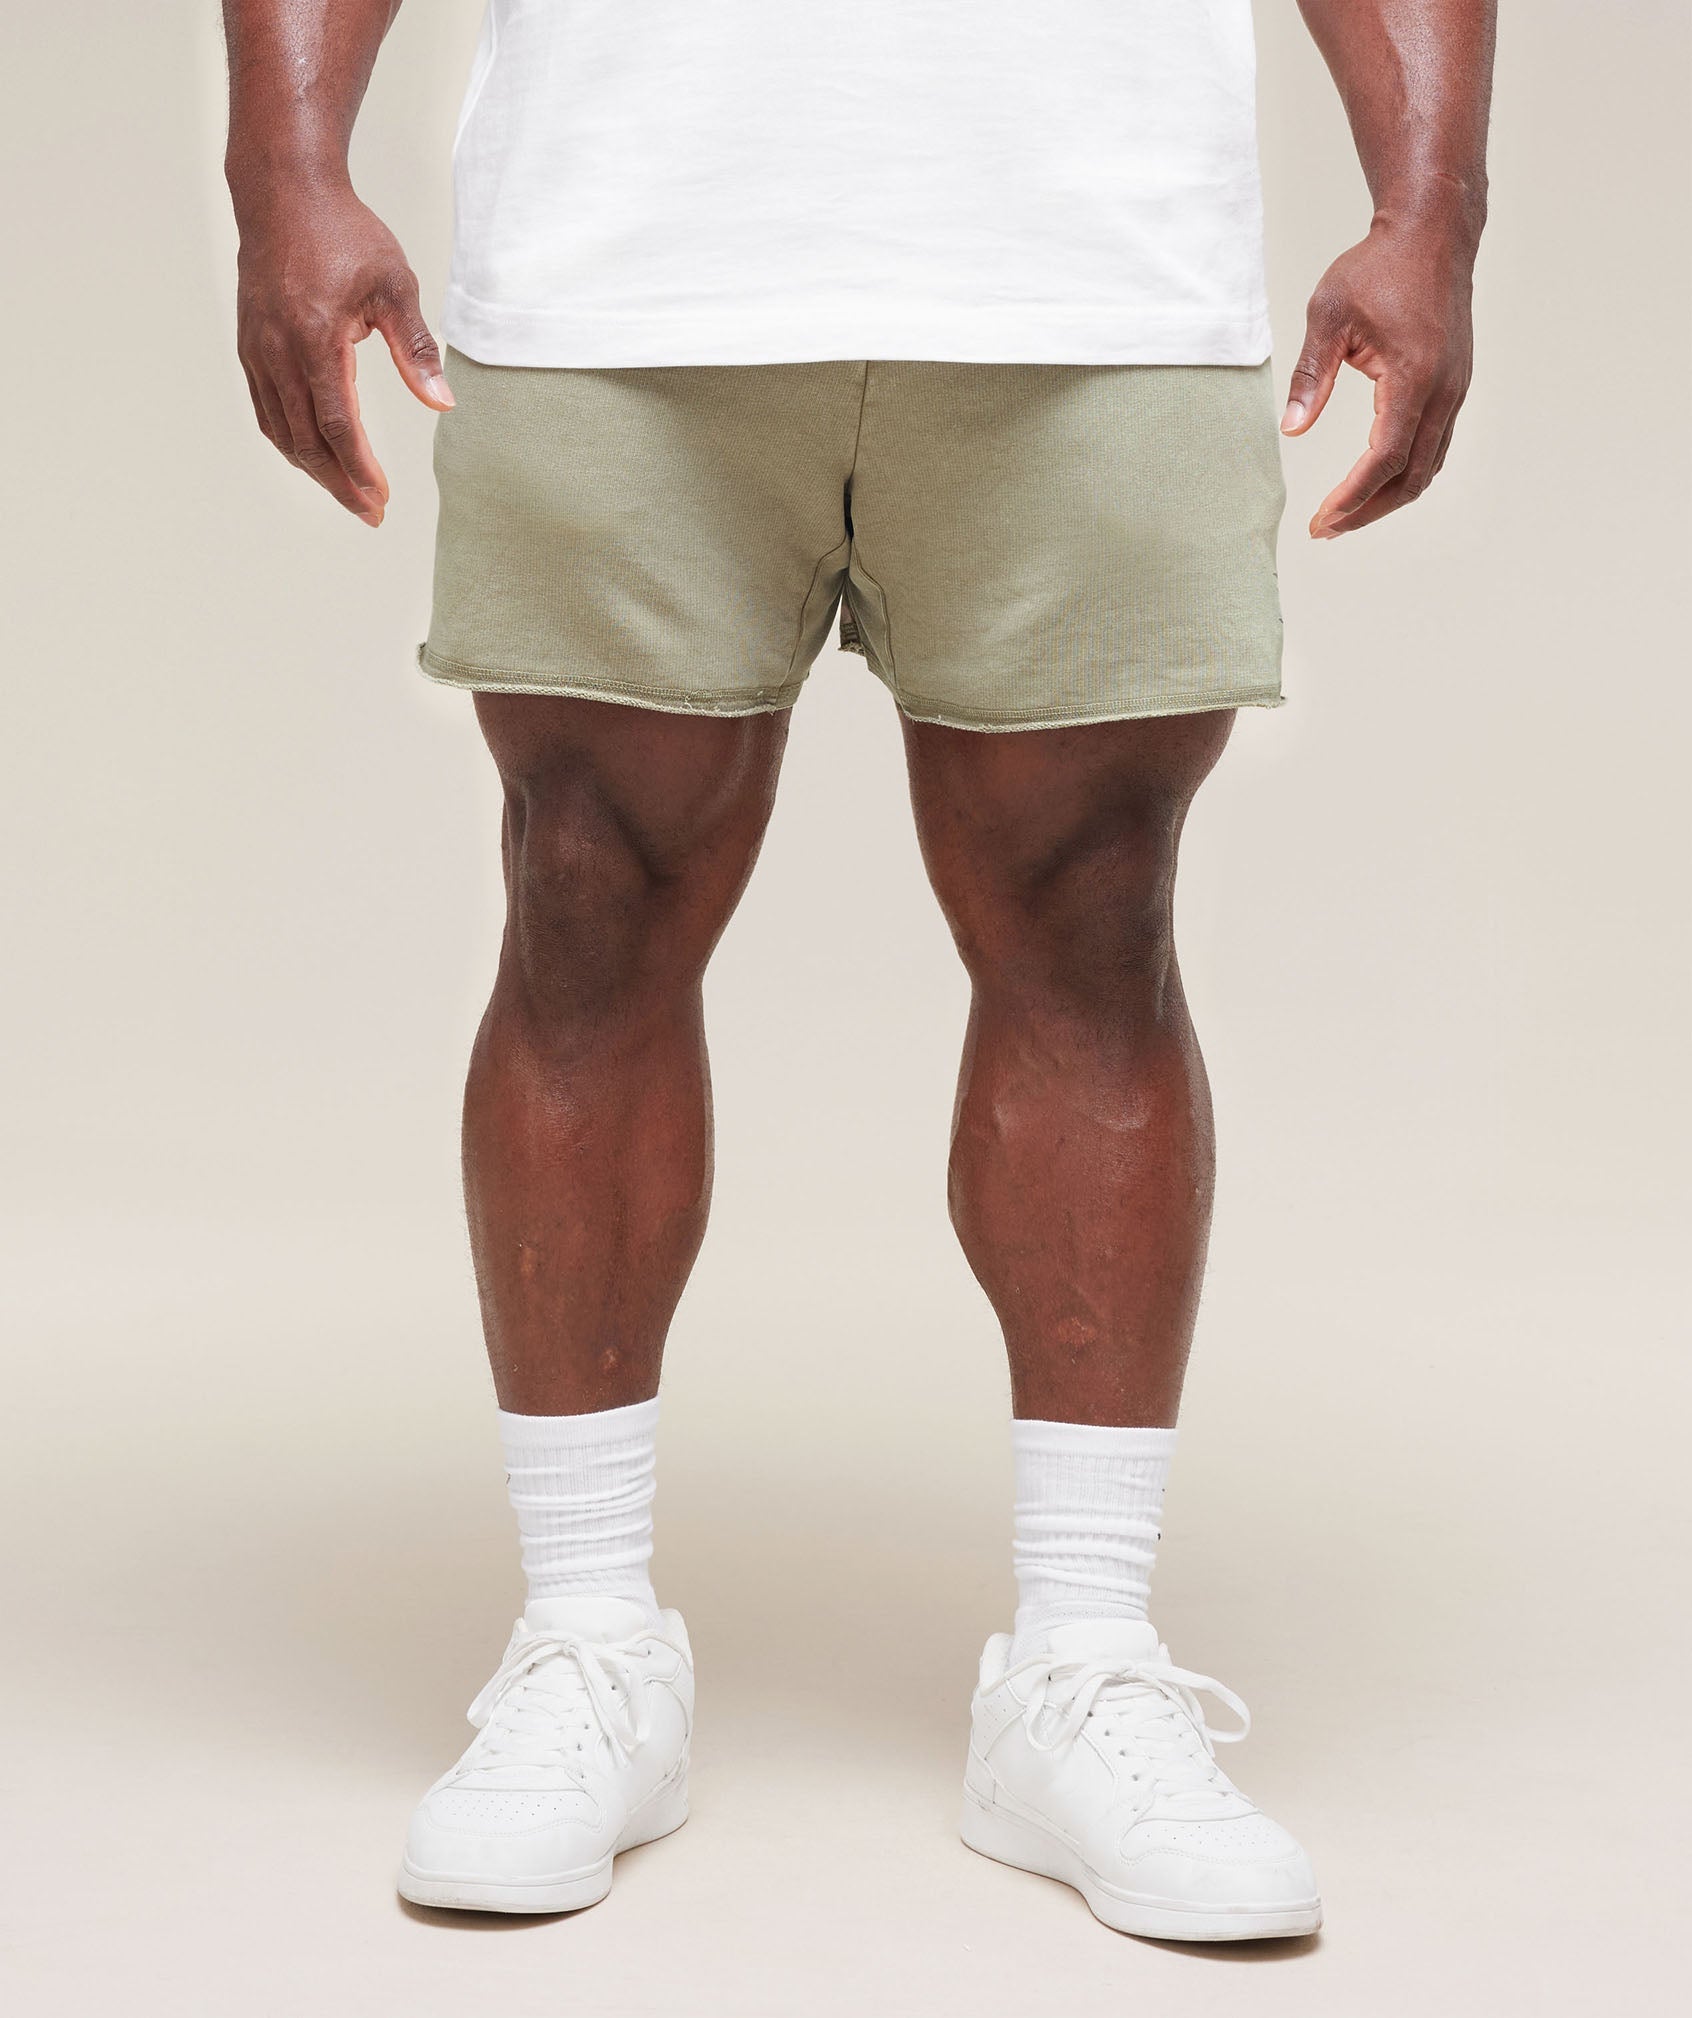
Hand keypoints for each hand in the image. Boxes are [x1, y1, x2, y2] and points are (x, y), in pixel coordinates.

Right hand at [233, 182, 452, 525]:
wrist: (283, 191)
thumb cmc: (345, 233)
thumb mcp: (394, 286)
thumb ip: (416, 349)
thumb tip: (442, 403)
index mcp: (315, 339)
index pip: (339, 426)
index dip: (360, 470)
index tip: (382, 499)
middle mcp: (278, 351)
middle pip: (307, 442)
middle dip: (340, 484)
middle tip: (371, 514)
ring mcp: (257, 349)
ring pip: (282, 431)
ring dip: (314, 470)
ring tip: (347, 493)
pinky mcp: (249, 345)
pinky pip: (266, 410)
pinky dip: (290, 441)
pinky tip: (314, 456)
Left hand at [1280, 217, 1475, 537]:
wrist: (1433, 232)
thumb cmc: (1378, 267)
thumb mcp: (1329, 315)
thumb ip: (1311, 376)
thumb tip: (1292, 430)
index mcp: (1414, 376)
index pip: (1383, 458)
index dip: (1351, 497)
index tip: (1320, 520)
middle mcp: (1444, 390)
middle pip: (1409, 476)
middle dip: (1366, 510)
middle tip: (1325, 529)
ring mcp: (1455, 389)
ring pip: (1427, 466)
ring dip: (1386, 497)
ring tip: (1344, 515)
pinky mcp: (1455, 385)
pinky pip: (1434, 446)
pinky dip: (1405, 473)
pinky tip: (1374, 482)